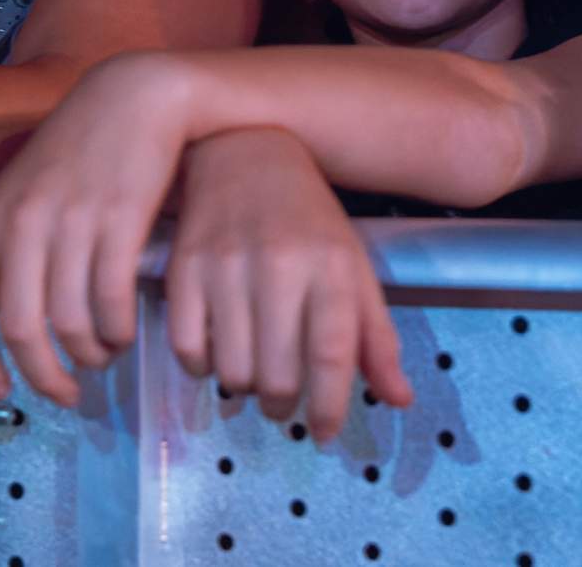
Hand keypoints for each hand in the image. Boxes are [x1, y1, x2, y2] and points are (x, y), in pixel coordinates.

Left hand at [0, 53, 192, 406]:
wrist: (133, 98)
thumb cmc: (75, 153)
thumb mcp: (19, 196)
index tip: (2, 389)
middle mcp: (22, 223)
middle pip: (22, 328)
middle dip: (44, 376)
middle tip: (65, 394)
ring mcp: (69, 221)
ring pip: (70, 322)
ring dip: (88, 354)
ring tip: (102, 355)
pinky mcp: (118, 220)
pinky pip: (111, 301)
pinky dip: (117, 330)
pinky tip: (124, 332)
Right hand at [165, 128, 410, 439]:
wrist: (243, 149)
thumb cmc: (306, 218)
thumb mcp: (352, 267)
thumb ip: (376, 337)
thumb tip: (399, 399)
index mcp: (330, 267)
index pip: (332, 358)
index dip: (330, 408)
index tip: (325, 432)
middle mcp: (278, 266)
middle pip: (278, 376)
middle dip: (283, 406)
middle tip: (283, 400)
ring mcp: (225, 266)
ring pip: (231, 371)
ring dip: (243, 388)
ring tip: (251, 371)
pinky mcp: (182, 267)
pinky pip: (186, 348)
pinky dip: (201, 366)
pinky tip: (216, 351)